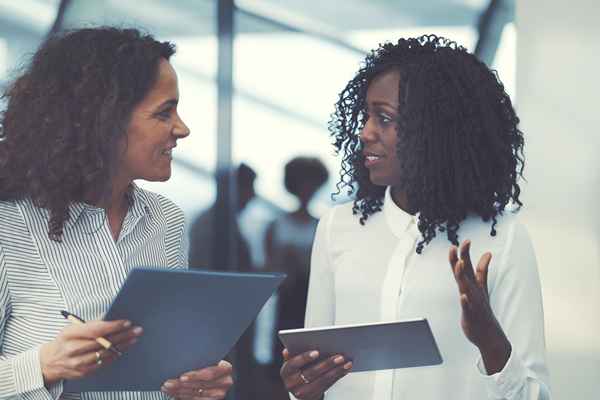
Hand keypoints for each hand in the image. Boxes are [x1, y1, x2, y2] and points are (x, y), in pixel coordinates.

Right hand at [40, 319, 142, 384]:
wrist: (50, 362)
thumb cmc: (64, 341)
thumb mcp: (71, 328)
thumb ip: (89, 325)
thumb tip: (112, 320)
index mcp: (69, 334)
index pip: (95, 330)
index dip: (113, 326)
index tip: (126, 322)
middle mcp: (72, 349)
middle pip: (103, 342)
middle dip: (123, 335)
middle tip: (137, 330)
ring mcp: (77, 362)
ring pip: (105, 353)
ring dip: (122, 345)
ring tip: (134, 339)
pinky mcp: (83, 372)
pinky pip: (103, 363)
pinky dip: (114, 355)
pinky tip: (123, 349)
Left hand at [161, 360, 232, 399]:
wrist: (216, 373)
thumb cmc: (208, 361)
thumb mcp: (207, 357)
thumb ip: (201, 358)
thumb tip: (180, 356)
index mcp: (226, 368)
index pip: (210, 373)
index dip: (195, 376)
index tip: (181, 377)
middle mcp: (225, 382)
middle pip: (201, 385)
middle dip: (182, 385)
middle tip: (168, 383)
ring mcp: (219, 394)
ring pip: (196, 394)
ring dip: (179, 391)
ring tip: (167, 387)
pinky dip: (182, 396)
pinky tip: (173, 393)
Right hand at [280, 349, 351, 399]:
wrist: (298, 389)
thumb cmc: (296, 370)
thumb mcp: (291, 362)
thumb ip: (291, 355)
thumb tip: (287, 350)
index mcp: (286, 371)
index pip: (294, 363)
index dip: (305, 358)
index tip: (317, 352)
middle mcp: (292, 384)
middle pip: (311, 373)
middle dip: (327, 364)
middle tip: (339, 356)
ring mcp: (303, 392)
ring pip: (322, 381)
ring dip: (336, 371)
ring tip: (347, 362)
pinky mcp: (314, 396)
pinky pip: (328, 385)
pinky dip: (338, 376)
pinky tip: (345, 369)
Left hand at [449, 240, 510, 373]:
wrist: (489, 336)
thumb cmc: (482, 310)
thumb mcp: (482, 289)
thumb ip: (482, 271)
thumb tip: (488, 253)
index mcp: (475, 286)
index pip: (471, 266)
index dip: (467, 254)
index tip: (466, 240)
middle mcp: (474, 292)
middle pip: (468, 272)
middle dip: (465, 257)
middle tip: (465, 242)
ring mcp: (473, 303)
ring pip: (467, 287)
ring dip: (463, 276)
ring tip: (460, 264)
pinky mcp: (470, 316)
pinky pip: (467, 308)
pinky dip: (465, 302)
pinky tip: (463, 296)